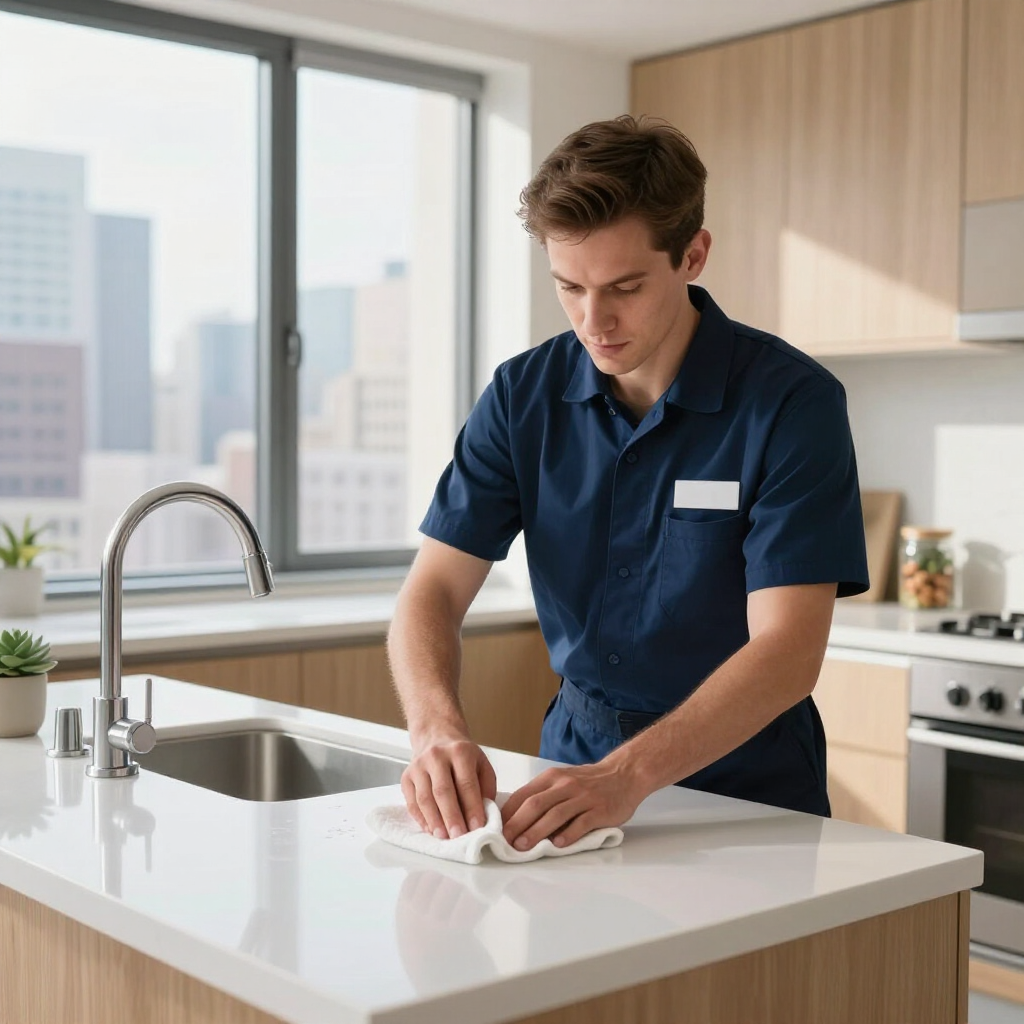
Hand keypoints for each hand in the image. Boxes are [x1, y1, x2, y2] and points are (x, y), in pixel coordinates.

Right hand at [401, 733, 496, 839]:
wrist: (436, 737)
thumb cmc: (463, 756)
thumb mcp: (482, 764)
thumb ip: (486, 788)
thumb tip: (484, 815)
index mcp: (460, 751)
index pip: (466, 783)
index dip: (472, 807)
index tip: (477, 827)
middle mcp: (436, 756)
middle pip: (443, 791)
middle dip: (452, 817)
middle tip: (459, 836)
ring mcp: (418, 766)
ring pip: (425, 798)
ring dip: (434, 820)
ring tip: (444, 837)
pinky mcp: (406, 776)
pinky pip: (412, 801)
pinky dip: (421, 818)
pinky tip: (431, 829)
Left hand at [500, 759, 644, 851]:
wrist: (624, 774)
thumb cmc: (589, 781)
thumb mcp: (563, 780)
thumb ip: (544, 794)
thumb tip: (517, 817)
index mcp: (552, 777)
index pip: (524, 794)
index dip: (509, 812)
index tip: (497, 829)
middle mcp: (566, 785)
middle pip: (536, 804)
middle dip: (517, 824)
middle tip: (505, 841)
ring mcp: (583, 797)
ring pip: (555, 814)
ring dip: (537, 832)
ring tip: (523, 846)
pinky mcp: (599, 810)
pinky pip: (581, 823)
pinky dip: (568, 835)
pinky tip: (557, 845)